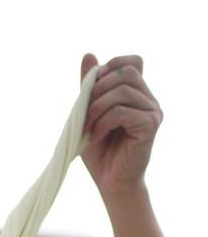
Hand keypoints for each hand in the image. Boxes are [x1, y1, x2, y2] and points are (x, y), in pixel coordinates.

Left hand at [80, 54, 162, 197]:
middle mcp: (149, 99)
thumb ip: (89, 87)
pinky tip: (96, 136)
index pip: (132, 62)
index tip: (90, 89)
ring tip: (87, 128)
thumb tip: (88, 55)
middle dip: (98, 88)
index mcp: (137, 93)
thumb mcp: (89, 114)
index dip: (109, 67)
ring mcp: (153, 112)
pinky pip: (123, 112)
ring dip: (97, 107)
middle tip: (83, 113)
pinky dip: (103, 122)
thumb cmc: (100, 151)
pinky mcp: (150, 126)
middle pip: (126, 72)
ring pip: (123, 90)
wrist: (110, 182)